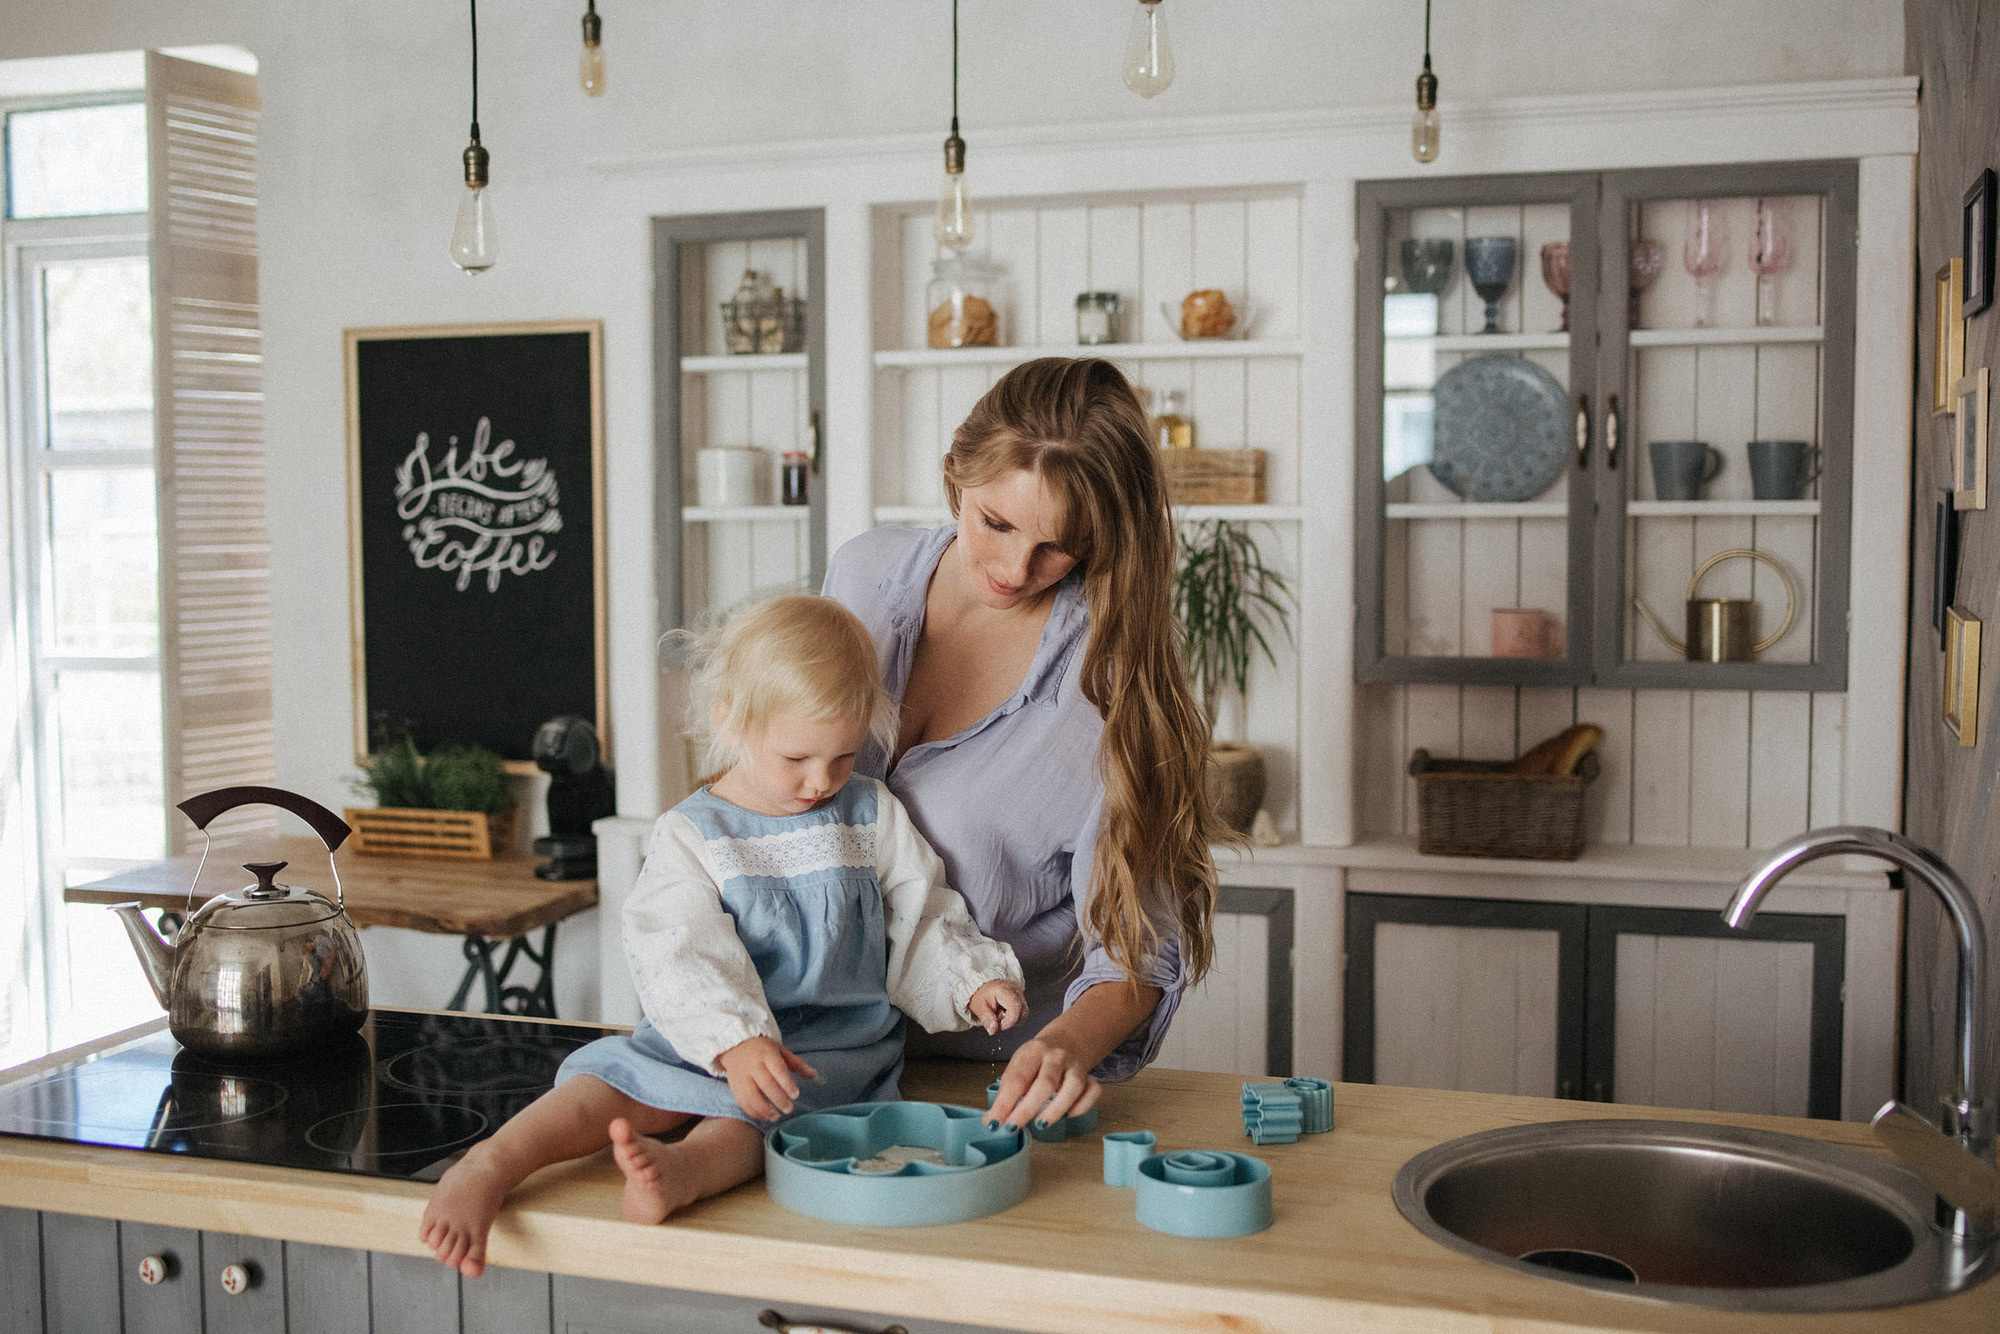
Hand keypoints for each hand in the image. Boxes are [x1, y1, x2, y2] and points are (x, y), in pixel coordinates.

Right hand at [717, 1035, 818, 1120]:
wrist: (736, 1046)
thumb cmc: (763, 1050)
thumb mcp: (781, 1051)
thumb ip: (797, 1064)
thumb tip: (814, 1075)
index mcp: (767, 1054)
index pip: (777, 1069)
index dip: (787, 1083)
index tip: (795, 1095)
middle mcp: (753, 1065)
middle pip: (765, 1084)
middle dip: (778, 1099)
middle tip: (789, 1109)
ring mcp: (742, 1077)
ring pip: (751, 1096)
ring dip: (764, 1109)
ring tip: (776, 1117)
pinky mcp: (735, 1087)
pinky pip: (742, 1102)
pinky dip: (753, 1112)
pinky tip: (764, 1116)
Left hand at [967, 980, 1027, 1034]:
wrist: (983, 987)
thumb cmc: (981, 995)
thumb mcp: (979, 1007)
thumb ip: (987, 1019)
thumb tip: (993, 1031)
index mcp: (1004, 990)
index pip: (1016, 1006)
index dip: (1011, 1020)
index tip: (1001, 1026)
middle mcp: (1015, 991)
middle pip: (1023, 1011)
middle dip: (1012, 1020)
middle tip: (999, 1017)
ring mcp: (1020, 994)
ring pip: (1024, 1013)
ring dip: (1013, 1018)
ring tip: (1001, 1013)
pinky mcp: (1021, 998)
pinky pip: (1023, 1012)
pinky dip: (1015, 1016)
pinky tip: (1005, 1013)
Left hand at [986, 1033, 1100, 1131]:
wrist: (1067, 1039)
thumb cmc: (1037, 1060)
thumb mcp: (1018, 1066)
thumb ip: (1006, 1092)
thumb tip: (991, 1121)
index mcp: (1033, 1051)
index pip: (1018, 1078)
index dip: (1004, 1103)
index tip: (993, 1122)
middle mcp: (1056, 1056)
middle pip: (1045, 1083)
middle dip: (1027, 1108)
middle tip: (1012, 1127)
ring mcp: (1075, 1066)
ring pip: (1073, 1087)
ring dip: (1056, 1109)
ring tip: (1040, 1124)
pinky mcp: (1090, 1076)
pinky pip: (1092, 1092)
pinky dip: (1081, 1107)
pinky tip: (1067, 1115)